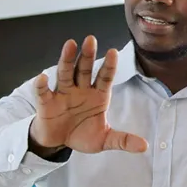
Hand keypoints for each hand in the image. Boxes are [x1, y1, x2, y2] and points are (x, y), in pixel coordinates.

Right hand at [29, 36, 147, 154]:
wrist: (58, 143)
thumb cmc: (82, 134)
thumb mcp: (104, 139)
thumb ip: (123, 140)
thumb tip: (144, 147)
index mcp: (97, 95)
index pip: (105, 77)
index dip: (109, 65)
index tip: (114, 52)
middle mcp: (81, 89)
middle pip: (85, 69)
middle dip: (88, 55)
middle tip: (91, 39)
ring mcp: (63, 94)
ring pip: (65, 73)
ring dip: (67, 59)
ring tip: (70, 44)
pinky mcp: (47, 103)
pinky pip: (43, 92)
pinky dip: (42, 85)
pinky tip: (42, 77)